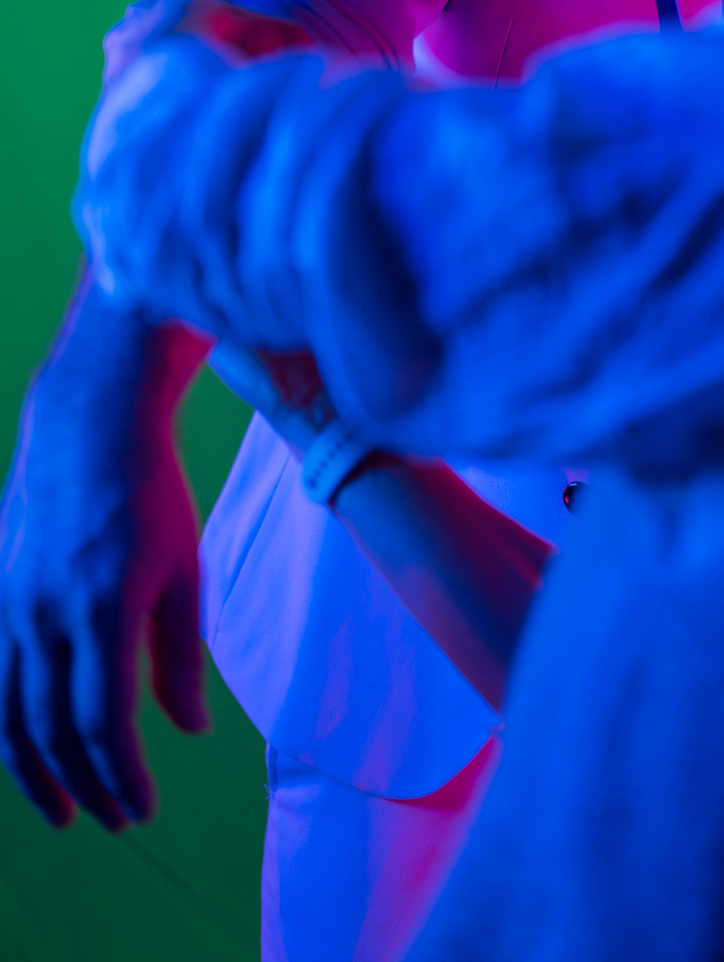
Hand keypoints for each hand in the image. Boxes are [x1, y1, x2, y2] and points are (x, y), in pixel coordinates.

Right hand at [0, 280, 209, 828]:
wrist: (88, 422)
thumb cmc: (150, 492)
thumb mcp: (185, 568)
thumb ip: (181, 653)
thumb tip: (188, 729)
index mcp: (103, 608)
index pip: (102, 722)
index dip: (119, 775)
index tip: (138, 808)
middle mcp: (45, 612)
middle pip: (52, 728)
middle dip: (82, 783)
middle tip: (109, 818)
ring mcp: (10, 601)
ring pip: (8, 712)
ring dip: (32, 770)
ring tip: (60, 808)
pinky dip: (1, 723)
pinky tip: (20, 750)